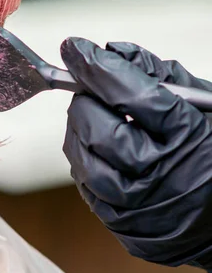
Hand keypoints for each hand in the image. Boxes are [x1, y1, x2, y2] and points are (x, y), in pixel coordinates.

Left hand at [61, 38, 211, 272]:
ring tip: (92, 118)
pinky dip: (84, 161)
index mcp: (189, 135)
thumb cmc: (210, 150)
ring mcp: (140, 204)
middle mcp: (162, 173)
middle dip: (85, 102)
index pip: (132, 94)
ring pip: (85, 162)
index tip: (75, 48)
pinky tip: (97, 149)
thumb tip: (113, 52)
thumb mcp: (202, 105)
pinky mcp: (122, 224)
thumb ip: (159, 75)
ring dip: (79, 131)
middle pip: (101, 130)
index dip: (97, 67)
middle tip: (89, 92)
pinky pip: (86, 187)